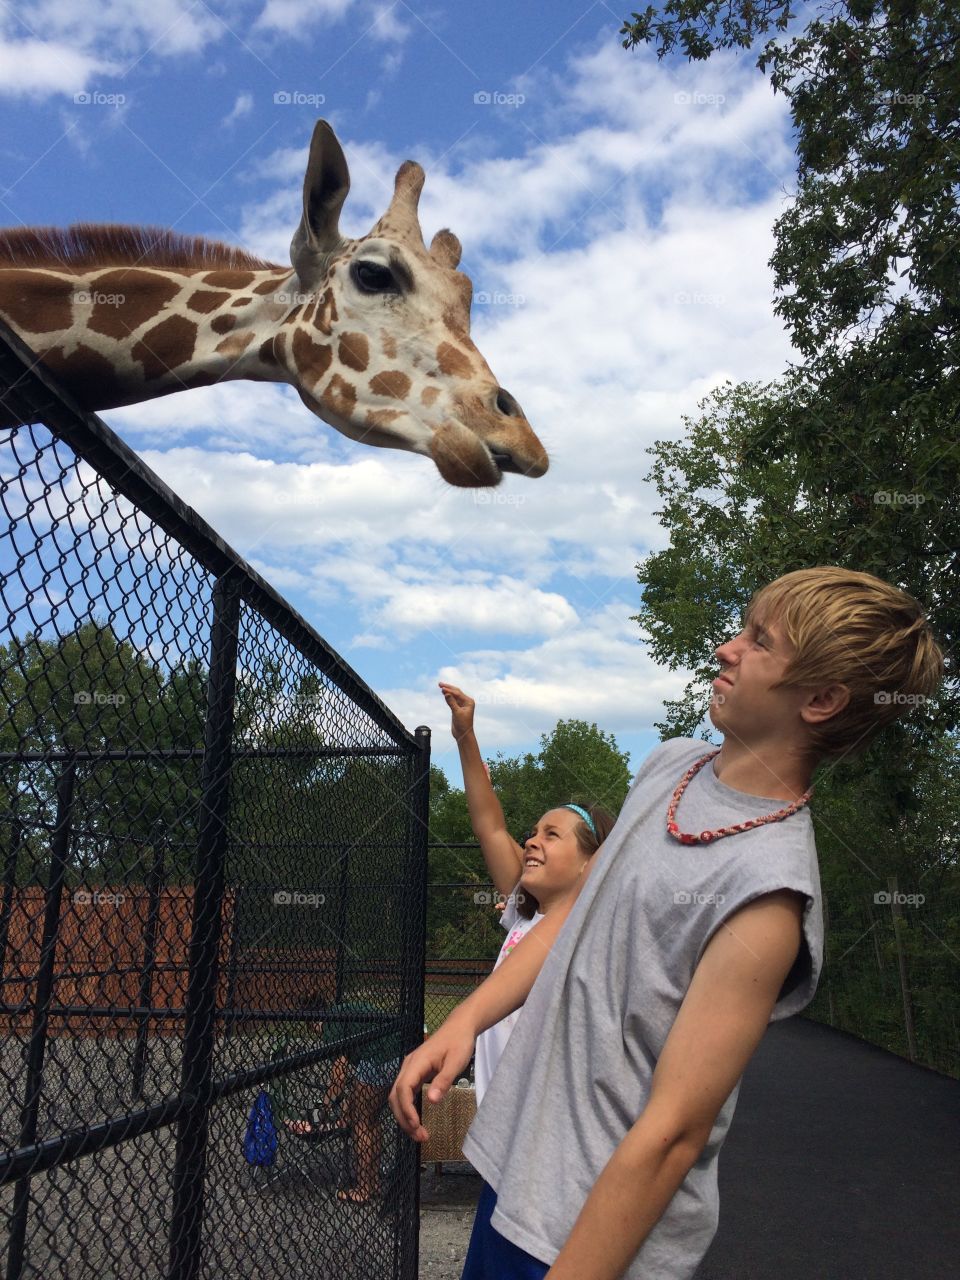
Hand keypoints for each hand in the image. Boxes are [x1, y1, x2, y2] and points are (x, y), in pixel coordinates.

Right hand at [388, 1015, 475, 1141]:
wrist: (459, 1027)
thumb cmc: (459, 1042)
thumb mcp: (456, 1062)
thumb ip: (443, 1081)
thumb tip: (432, 1101)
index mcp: (417, 1062)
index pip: (403, 1089)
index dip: (406, 1110)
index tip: (416, 1126)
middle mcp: (408, 1066)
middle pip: (396, 1096)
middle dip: (404, 1118)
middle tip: (420, 1137)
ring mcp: (410, 1069)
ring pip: (398, 1096)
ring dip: (404, 1116)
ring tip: (419, 1134)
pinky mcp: (414, 1073)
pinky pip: (405, 1093)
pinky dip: (408, 1108)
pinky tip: (416, 1120)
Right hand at [438, 682, 475, 741]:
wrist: (463, 734)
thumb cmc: (463, 724)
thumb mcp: (457, 713)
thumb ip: (451, 702)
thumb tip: (446, 693)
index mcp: (469, 702)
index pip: (458, 693)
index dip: (449, 690)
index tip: (441, 688)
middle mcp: (466, 702)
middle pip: (456, 692)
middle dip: (448, 687)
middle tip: (440, 684)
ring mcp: (462, 705)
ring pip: (454, 696)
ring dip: (447, 691)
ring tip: (441, 687)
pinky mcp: (457, 709)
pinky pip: (452, 700)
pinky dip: (448, 697)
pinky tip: (444, 694)